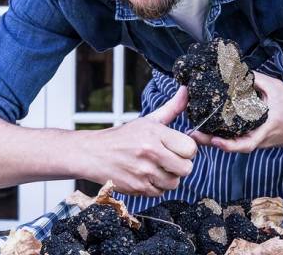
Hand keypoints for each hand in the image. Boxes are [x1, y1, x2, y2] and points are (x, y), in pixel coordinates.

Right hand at [77, 86, 197, 196]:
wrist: (93, 153)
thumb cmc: (123, 137)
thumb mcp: (147, 120)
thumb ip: (171, 108)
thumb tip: (186, 91)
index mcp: (155, 133)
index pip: (190, 148)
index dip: (187, 149)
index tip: (178, 148)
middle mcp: (150, 152)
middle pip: (186, 168)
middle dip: (180, 165)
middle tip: (169, 160)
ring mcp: (143, 172)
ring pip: (174, 183)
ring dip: (168, 178)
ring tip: (156, 168)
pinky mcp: (137, 187)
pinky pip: (160, 192)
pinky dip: (156, 187)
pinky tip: (146, 176)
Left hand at [189, 72, 282, 152]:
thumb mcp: (275, 88)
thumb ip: (255, 80)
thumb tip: (233, 71)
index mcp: (264, 130)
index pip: (245, 144)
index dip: (228, 145)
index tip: (214, 140)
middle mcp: (258, 140)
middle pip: (232, 147)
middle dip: (212, 142)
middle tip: (193, 133)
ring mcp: (256, 142)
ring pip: (233, 144)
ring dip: (214, 139)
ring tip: (195, 131)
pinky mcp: (255, 140)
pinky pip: (237, 140)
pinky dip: (224, 136)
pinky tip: (209, 128)